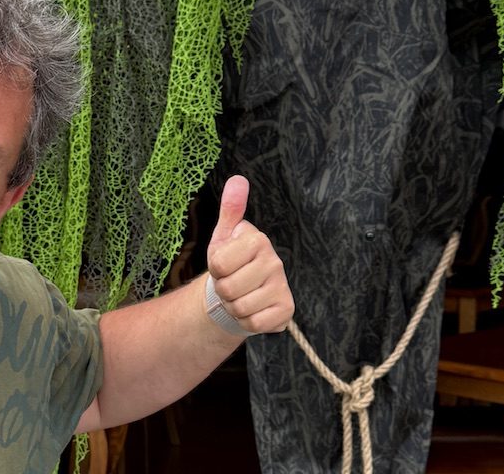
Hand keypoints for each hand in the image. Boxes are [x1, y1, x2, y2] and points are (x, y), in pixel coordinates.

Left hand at [204, 175, 293, 334]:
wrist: (242, 293)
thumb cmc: (230, 263)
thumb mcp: (224, 236)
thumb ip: (230, 209)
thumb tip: (238, 179)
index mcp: (258, 240)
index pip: (218, 264)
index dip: (215, 270)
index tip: (224, 266)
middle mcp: (274, 261)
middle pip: (228, 288)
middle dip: (223, 290)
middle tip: (231, 283)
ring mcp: (282, 286)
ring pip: (240, 307)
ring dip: (233, 307)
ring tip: (240, 296)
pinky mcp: (287, 310)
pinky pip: (254, 323)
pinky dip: (247, 321)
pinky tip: (253, 309)